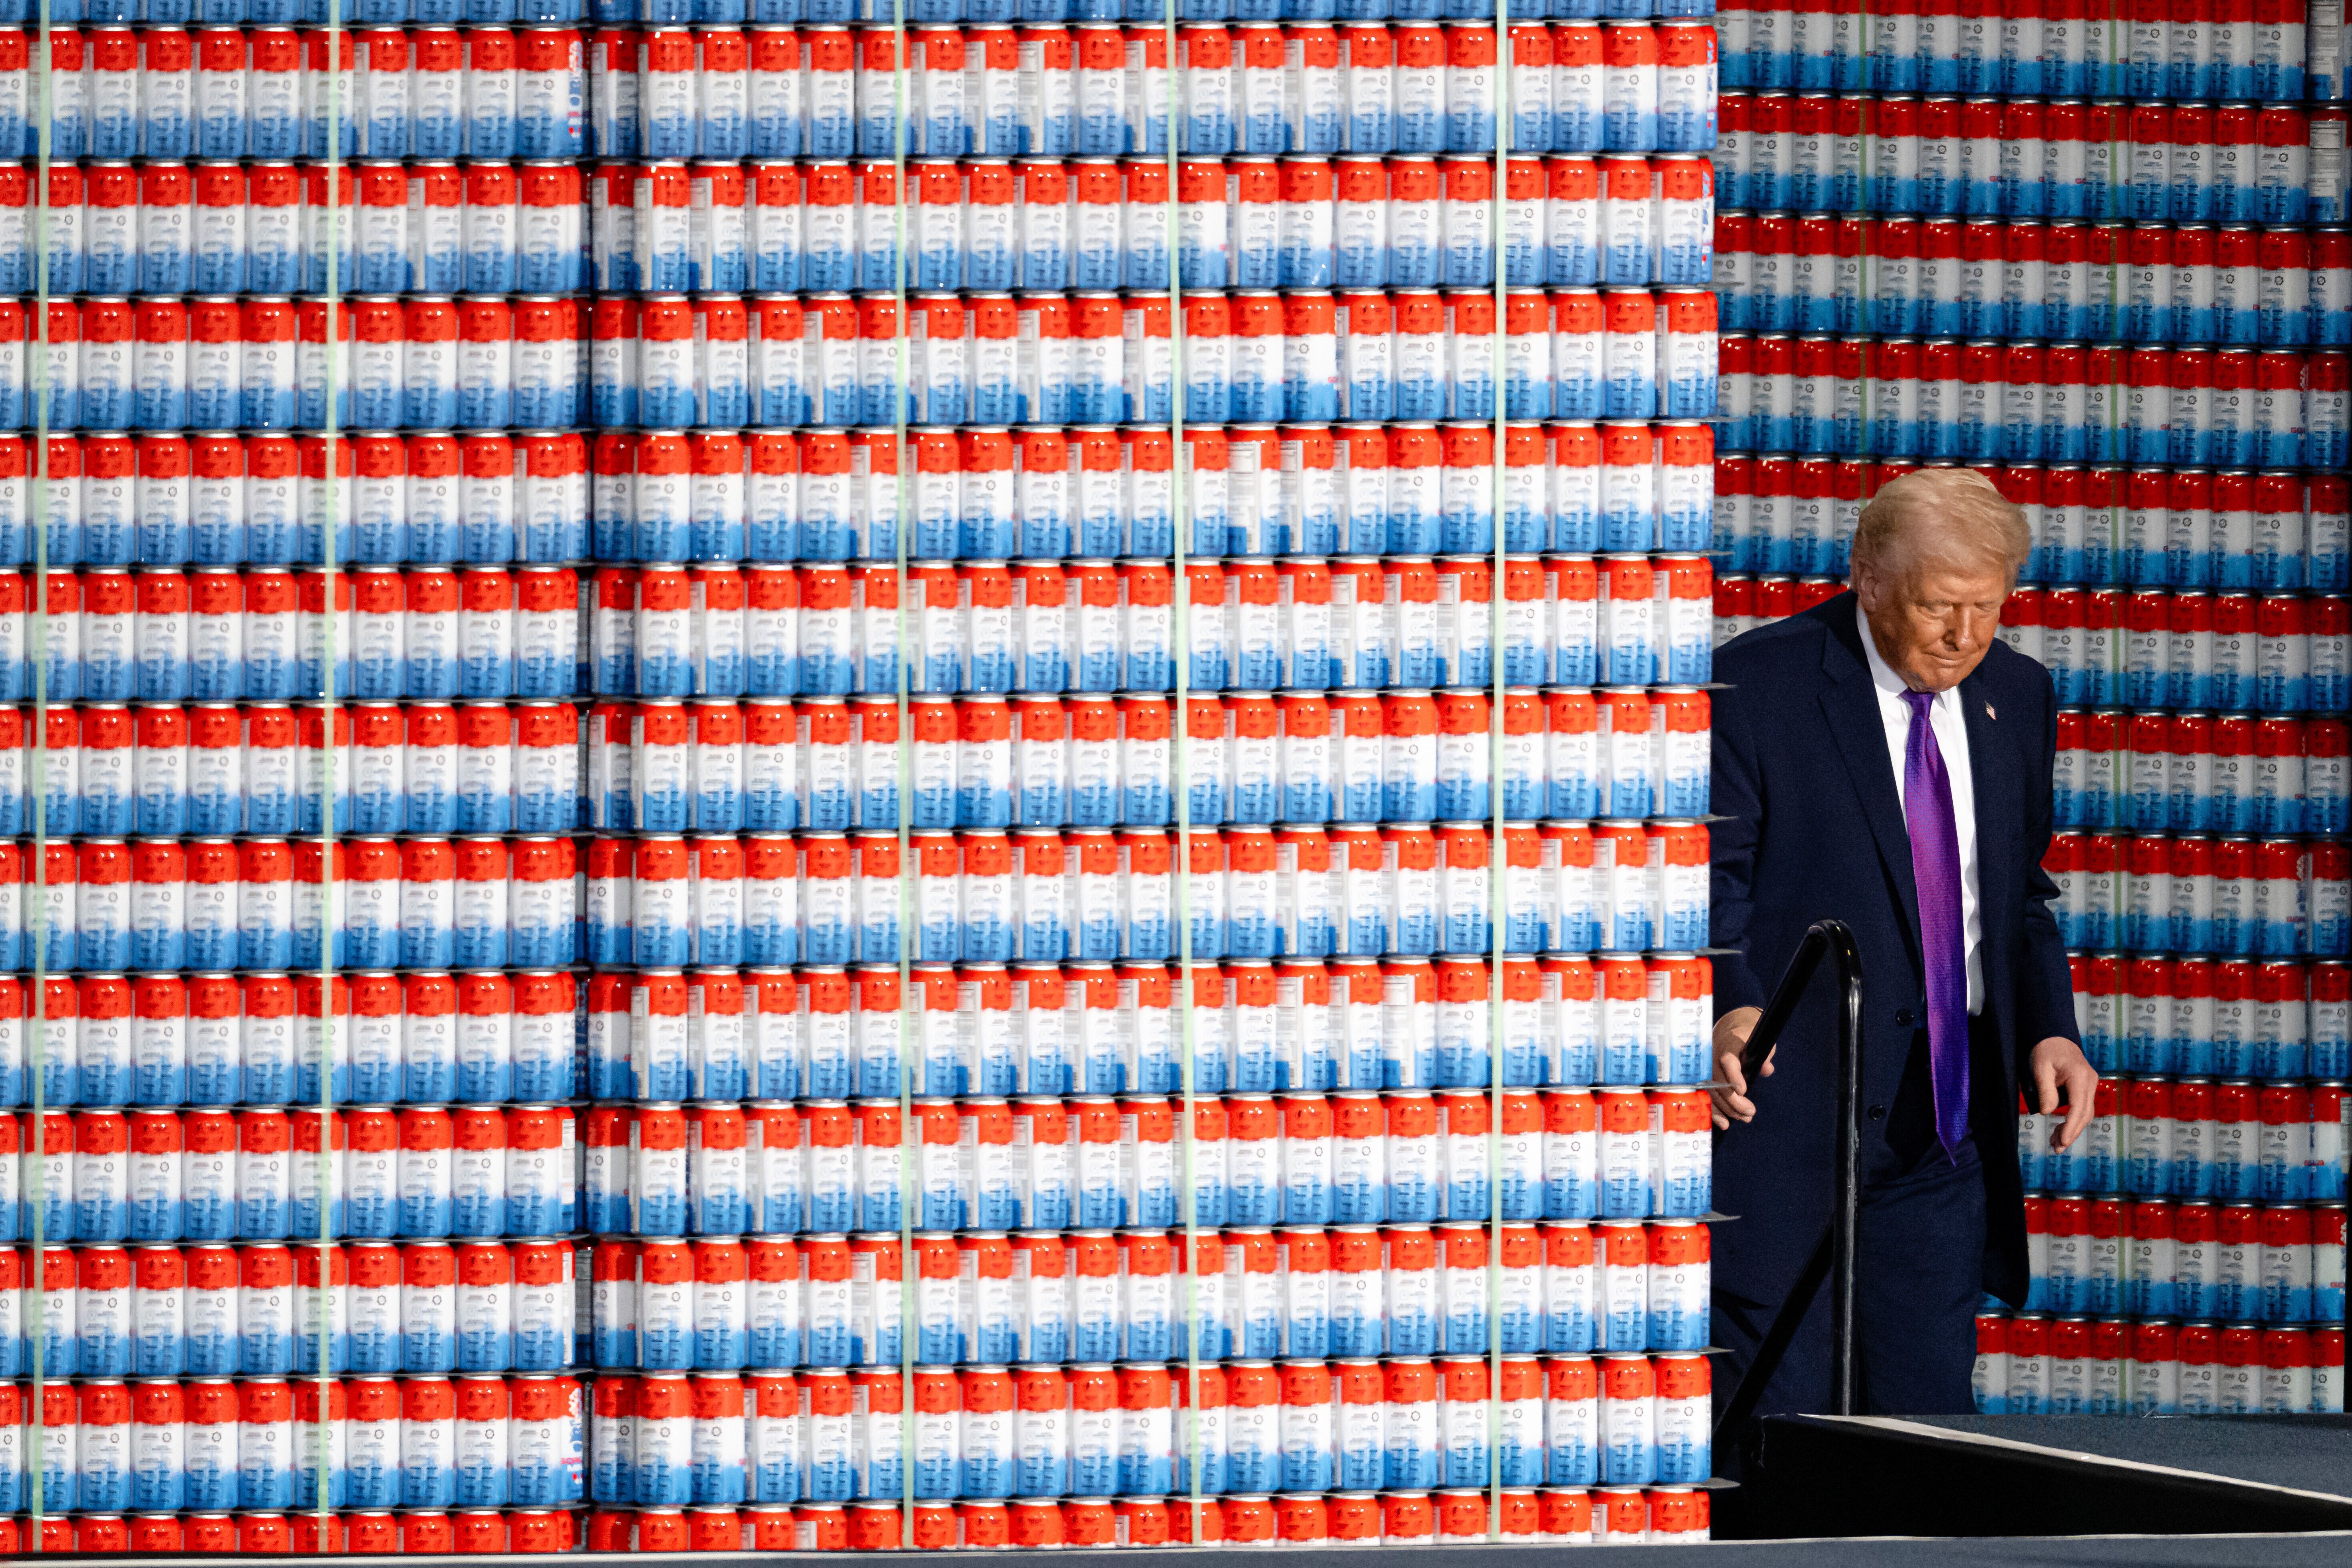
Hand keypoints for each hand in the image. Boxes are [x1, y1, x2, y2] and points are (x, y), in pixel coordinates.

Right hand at [1710, 1006, 1768, 1129]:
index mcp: (1728, 1044)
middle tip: (1751, 1112)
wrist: (1728, 1031)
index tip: (1743, 1091)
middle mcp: (1712, 1057)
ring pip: (1712, 1093)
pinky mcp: (1704, 1079)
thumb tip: (1767, 1069)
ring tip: (1745, 1118)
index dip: (1734, 1076)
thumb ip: (1765, 1056)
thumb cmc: (1747, 1039)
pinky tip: (1725, 1123)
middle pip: (1718, 1082)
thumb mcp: (1760, 1042)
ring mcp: (1706, 1069)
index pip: (1728, 1060)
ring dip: (1727, 1109)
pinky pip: (1706, 1098)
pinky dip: (1715, 1112)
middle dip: (1734, 1101)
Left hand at [2032, 1036, 2098, 1150]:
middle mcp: (2090, 1081)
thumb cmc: (2045, 1049)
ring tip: (2056, 1144)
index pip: (2078, 1107)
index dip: (2071, 1126)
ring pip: (2084, 1113)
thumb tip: (2047, 1113)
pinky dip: (2073, 1120)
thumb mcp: (2040, 1067)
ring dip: (2072, 1129)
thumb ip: (2045, 1089)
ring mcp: (2090, 1084)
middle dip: (2072, 1132)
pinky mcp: (2085, 1087)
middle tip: (2057, 1149)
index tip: (2063, 1142)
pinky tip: (2061, 1131)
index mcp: (2080, 1076)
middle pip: (2084, 1114)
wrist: (2055, 1036)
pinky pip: (2082, 1107)